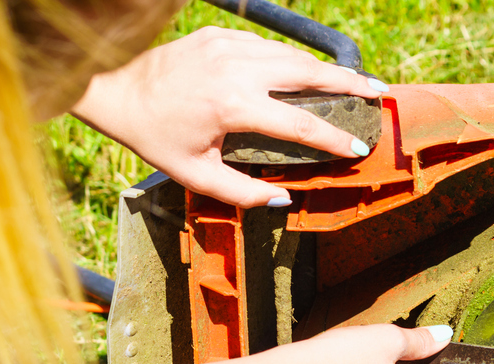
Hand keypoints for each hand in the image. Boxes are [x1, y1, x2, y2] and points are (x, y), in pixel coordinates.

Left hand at [69, 26, 386, 207]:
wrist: (115, 87)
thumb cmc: (154, 137)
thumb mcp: (195, 175)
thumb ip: (242, 192)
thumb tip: (284, 200)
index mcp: (233, 106)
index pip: (299, 125)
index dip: (333, 140)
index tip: (358, 149)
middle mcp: (236, 69)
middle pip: (308, 74)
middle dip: (347, 84)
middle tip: (378, 92)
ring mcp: (229, 45)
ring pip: (291, 55)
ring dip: (324, 70)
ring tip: (352, 82)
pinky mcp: (221, 34)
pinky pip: (266, 46)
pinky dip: (288, 61)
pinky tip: (304, 74)